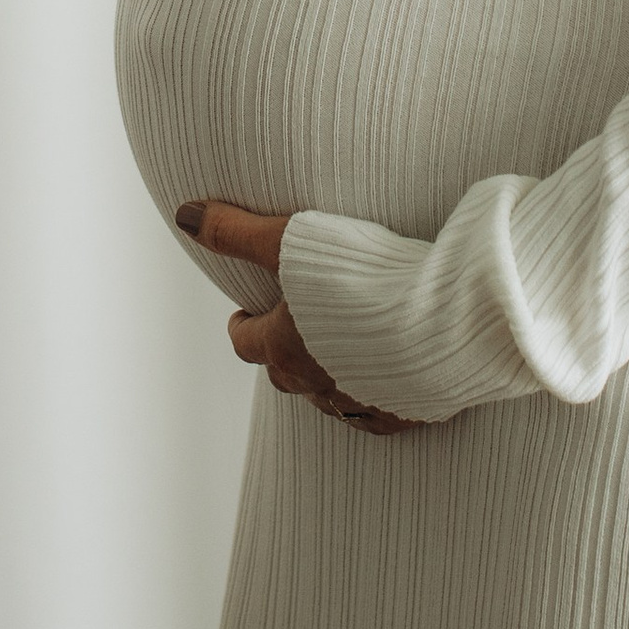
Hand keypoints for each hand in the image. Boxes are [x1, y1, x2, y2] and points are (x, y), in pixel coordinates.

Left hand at [177, 200, 414, 435]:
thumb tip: (184, 215)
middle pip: (284, 376)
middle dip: (281, 352)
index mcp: (284, 347)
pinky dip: (375, 396)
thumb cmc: (363, 277)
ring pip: (330, 399)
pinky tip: (385, 380)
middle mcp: (317, 384)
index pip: (246, 343)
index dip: (243, 326)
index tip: (245, 313)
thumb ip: (236, 230)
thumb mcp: (290, 240)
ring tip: (337, 350)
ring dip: (326, 377)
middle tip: (292, 327)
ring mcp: (363, 403)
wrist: (443, 319)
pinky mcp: (406, 412)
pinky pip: (380, 413)